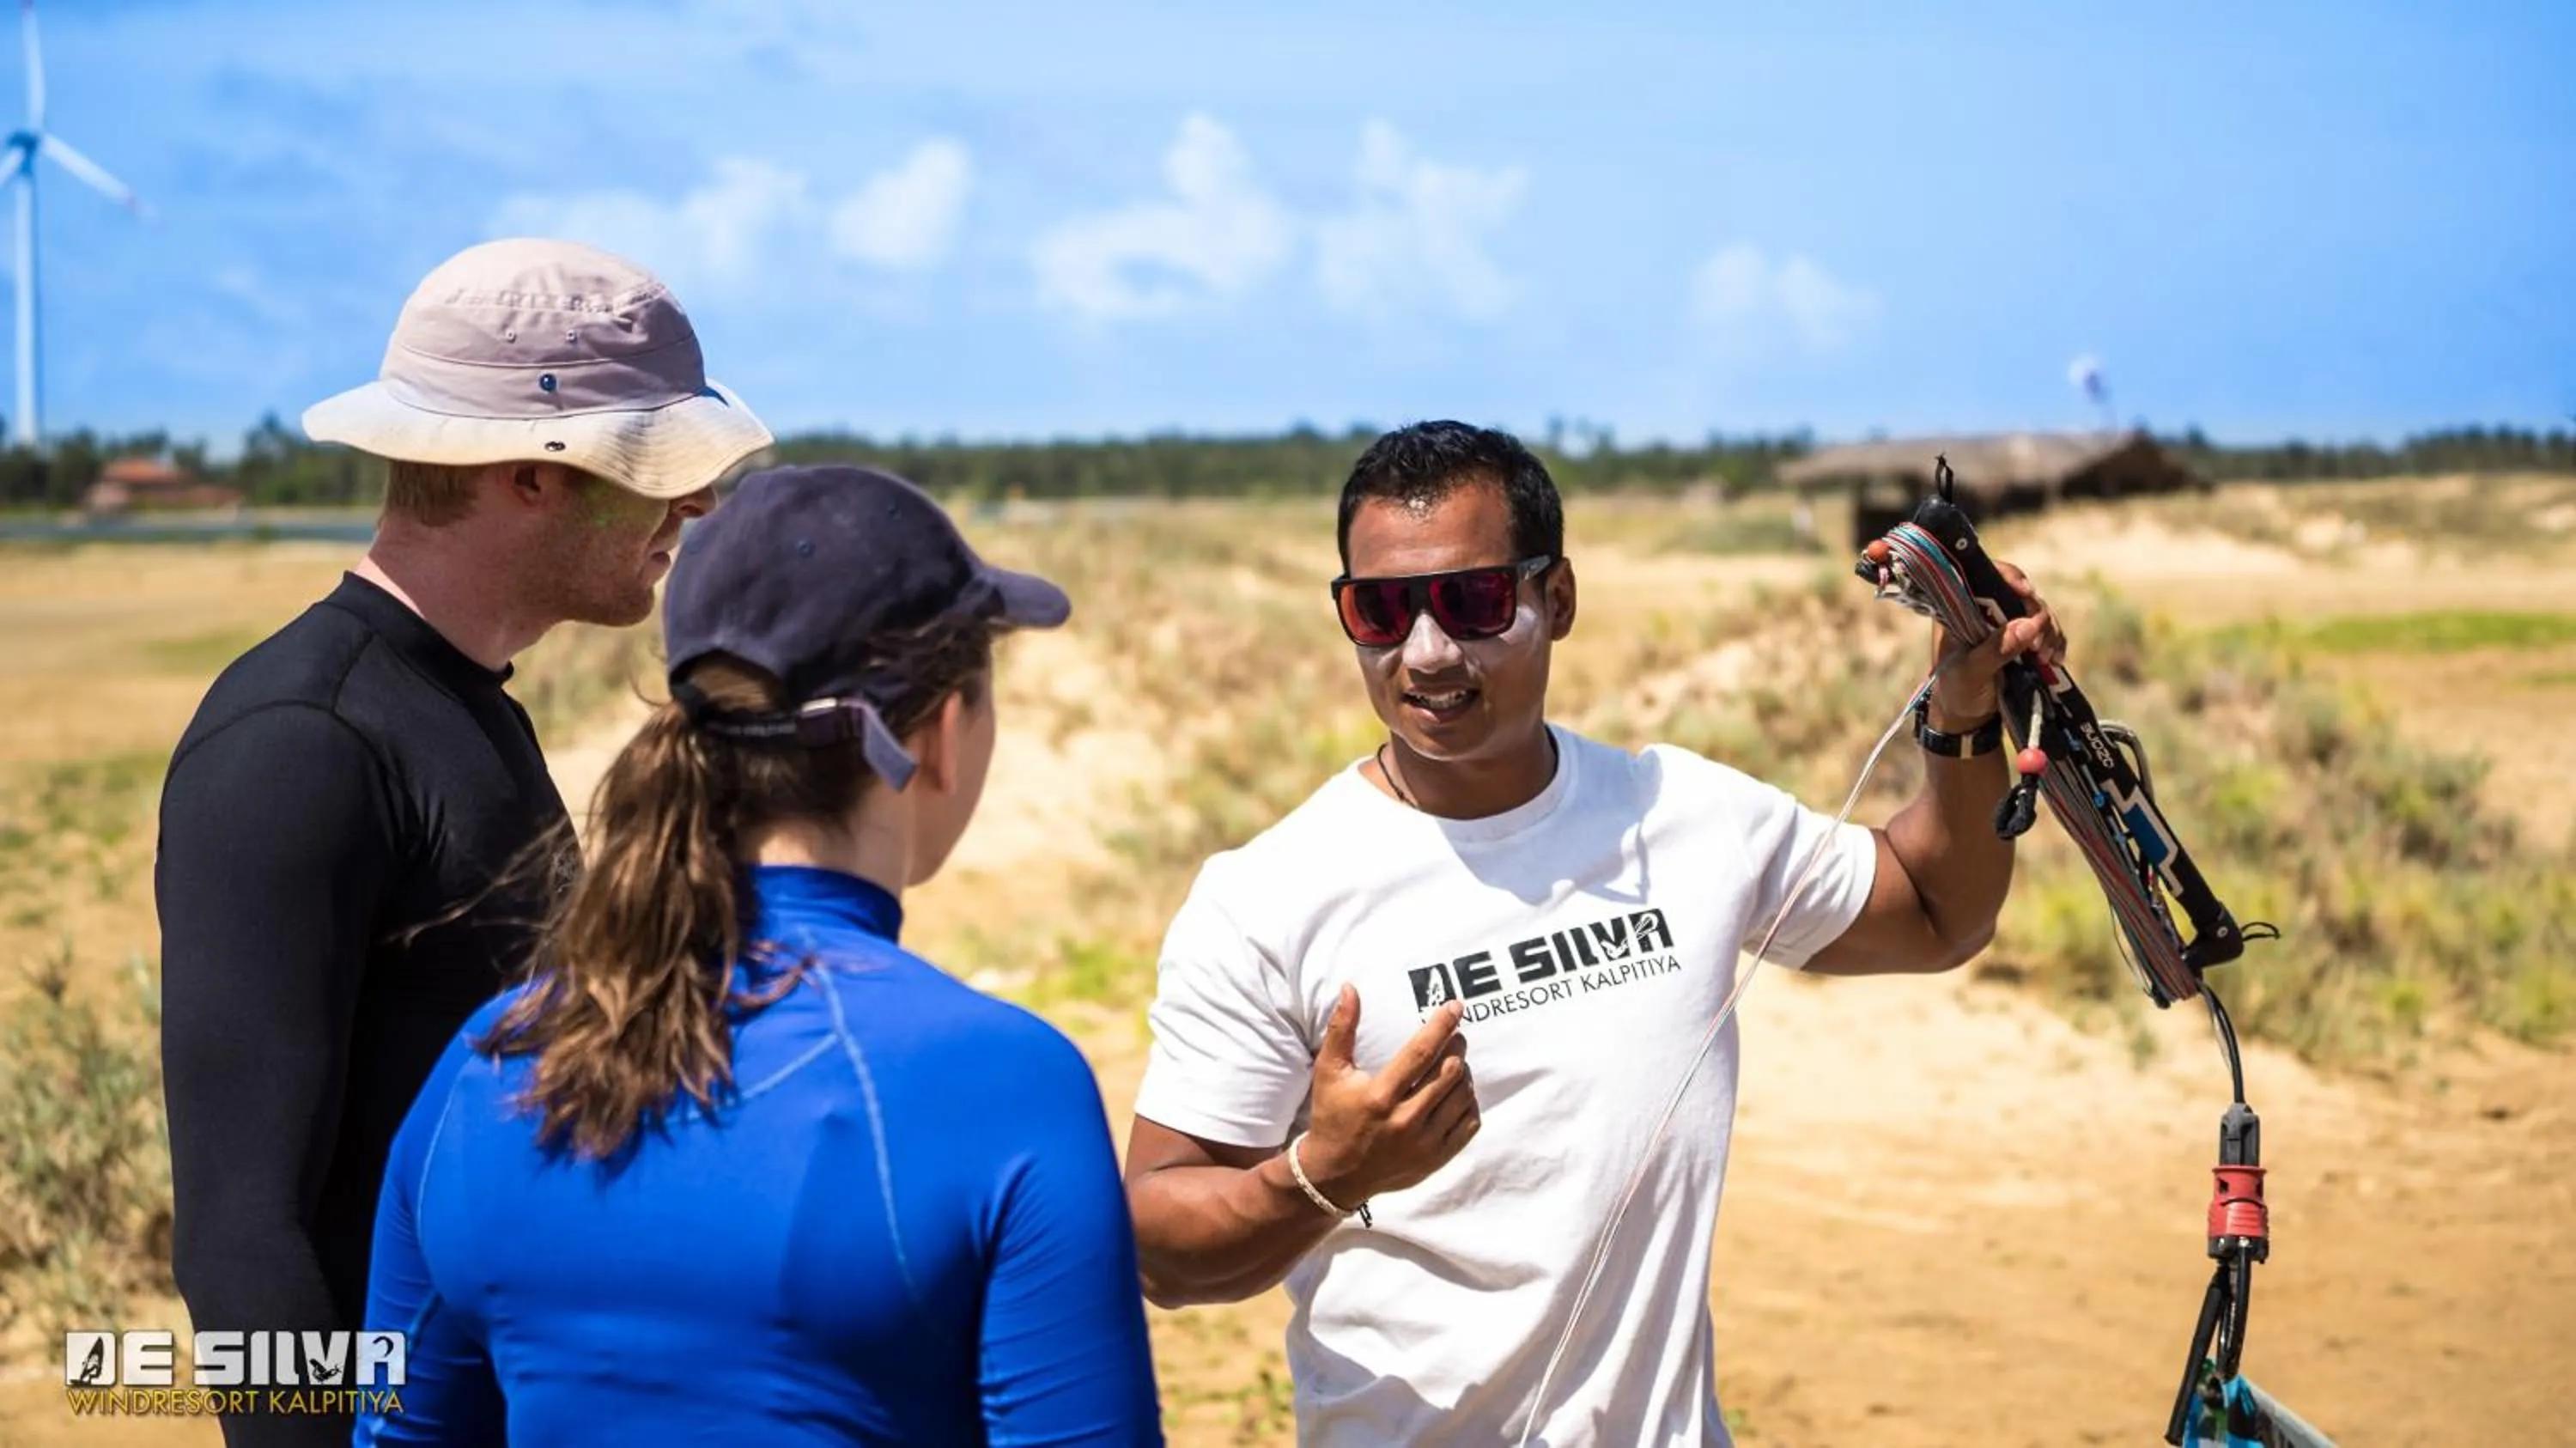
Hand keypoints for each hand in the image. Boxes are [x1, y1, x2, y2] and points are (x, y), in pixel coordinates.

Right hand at [1296, 985, 1478, 1207]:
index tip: (1455, 1007)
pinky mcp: (1436, 1159)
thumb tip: (1350, 988)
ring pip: (1463, 1096)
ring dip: (1464, 1073)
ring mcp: (1424, 1143)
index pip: (1421, 1052)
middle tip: (1456, 1034)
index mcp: (1379, 1097)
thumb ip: (1341, 1028)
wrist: (1336, 1175)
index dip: (1441, 1025)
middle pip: (1449, 1073)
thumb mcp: (1329, 1071)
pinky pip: (1469, 1123)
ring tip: (1455, 1061)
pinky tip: (1458, 1091)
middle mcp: (1405, 1121)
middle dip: (1457, 1046)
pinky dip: (1469, 1102)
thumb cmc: (1332, 1116)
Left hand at [1930, 558, 2066, 725]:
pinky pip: (2047, 631)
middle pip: (2020, 594)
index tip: (2026, 592)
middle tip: (2039, 648)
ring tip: (2047, 660)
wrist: (1966, 716)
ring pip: (2037, 612)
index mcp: (1962, 610)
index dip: (2008, 577)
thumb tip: (2029, 625)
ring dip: (2049, 632)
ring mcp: (2006, 624)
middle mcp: (1985, 610)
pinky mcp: (2023, 639)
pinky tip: (2057, 660)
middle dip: (2037, 616)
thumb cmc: (1958, 691)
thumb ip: (1996, 650)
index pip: (1985, 577)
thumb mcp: (1971, 673)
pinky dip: (2056, 642)